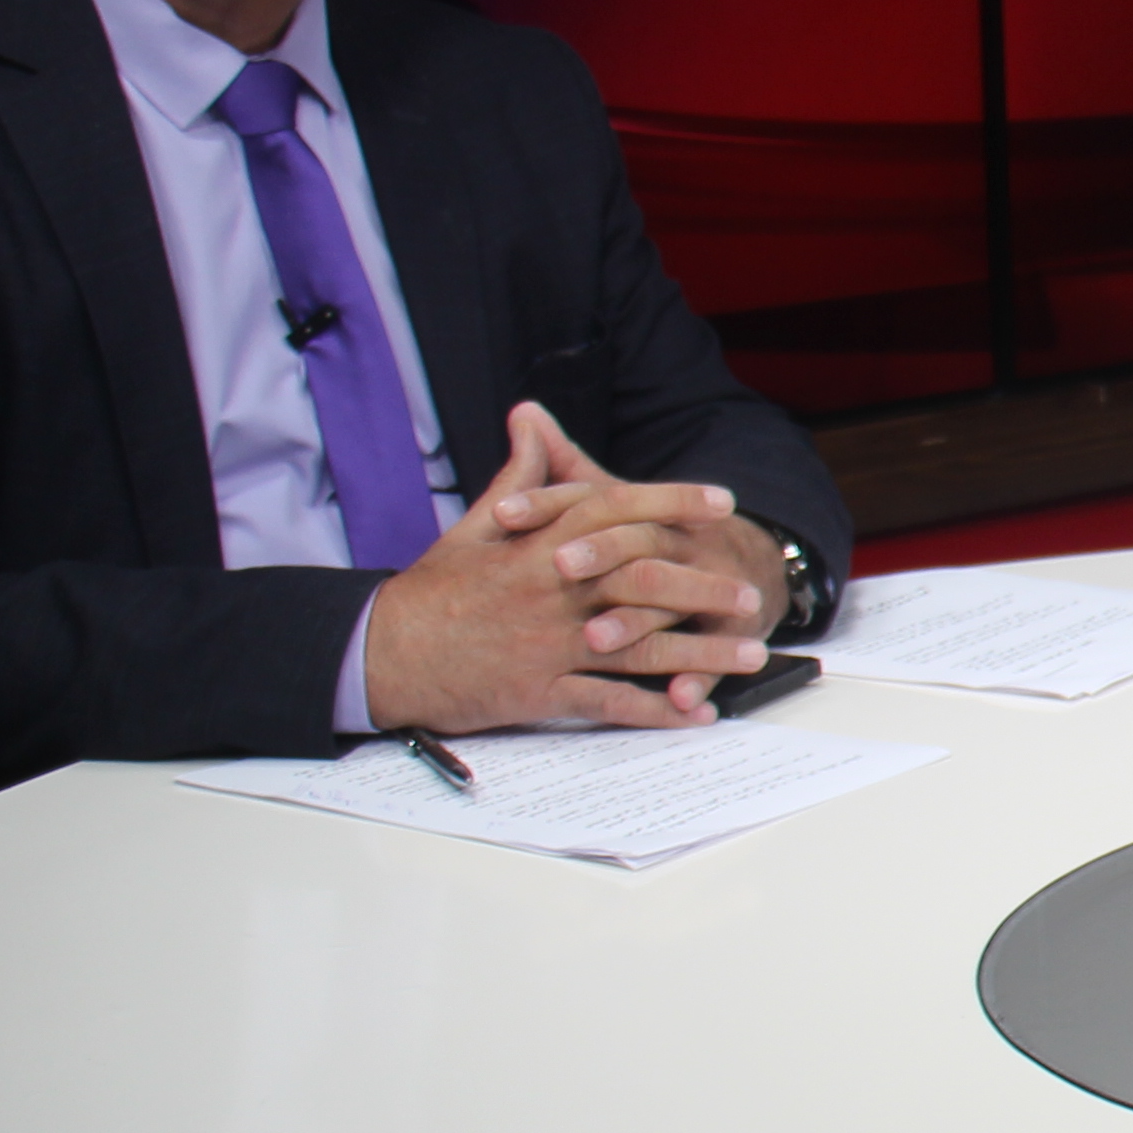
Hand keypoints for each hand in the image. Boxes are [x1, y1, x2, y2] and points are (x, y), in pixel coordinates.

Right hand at [361, 403, 773, 732]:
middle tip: (749, 592)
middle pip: (643, 582)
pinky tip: (694, 713)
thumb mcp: (473, 528)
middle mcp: (551, 593)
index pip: (615, 511)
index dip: (671, 501)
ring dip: (700, 653)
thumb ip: (519, 480)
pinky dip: (654, 709)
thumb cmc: (432, 591)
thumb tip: (533, 420)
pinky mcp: (539, 691)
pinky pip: (608, 702)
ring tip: (750, 654)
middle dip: (702, 587)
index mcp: (538, 547)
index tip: (721, 502)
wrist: (382, 654)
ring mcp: (548, 645)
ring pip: (640, 648)